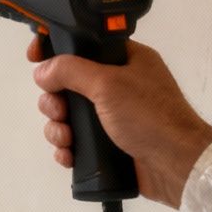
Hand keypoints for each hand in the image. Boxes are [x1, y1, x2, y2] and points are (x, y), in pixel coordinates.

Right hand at [27, 35, 211, 208]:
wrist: (176, 166)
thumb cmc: (151, 117)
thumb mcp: (108, 84)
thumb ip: (71, 70)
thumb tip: (43, 70)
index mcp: (125, 60)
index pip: (83, 45)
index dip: (57, 49)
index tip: (35, 57)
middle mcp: (118, 86)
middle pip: (68, 84)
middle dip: (55, 100)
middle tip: (59, 111)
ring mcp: (113, 117)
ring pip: (68, 115)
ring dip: (58, 127)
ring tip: (66, 138)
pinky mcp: (108, 144)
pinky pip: (76, 141)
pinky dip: (67, 148)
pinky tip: (69, 155)